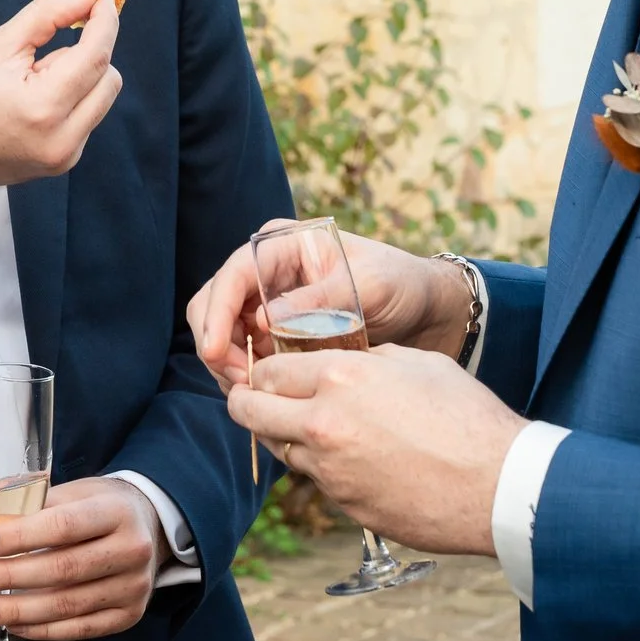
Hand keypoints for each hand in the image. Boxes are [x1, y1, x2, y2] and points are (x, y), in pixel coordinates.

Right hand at [0, 0, 121, 187]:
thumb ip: (49, 14)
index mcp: (42, 107)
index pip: (96, 55)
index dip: (104, 20)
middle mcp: (61, 139)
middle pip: (108, 78)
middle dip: (89, 51)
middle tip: (49, 46)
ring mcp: (65, 156)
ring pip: (102, 98)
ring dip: (81, 77)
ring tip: (35, 80)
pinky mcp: (64, 162)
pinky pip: (88, 117)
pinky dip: (73, 99)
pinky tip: (36, 101)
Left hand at [0, 476, 162, 640]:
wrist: (146, 525)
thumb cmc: (98, 508)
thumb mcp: (62, 496)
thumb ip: (13, 512)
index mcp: (115, 510)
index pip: (64, 526)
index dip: (21, 536)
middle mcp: (132, 549)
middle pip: (64, 569)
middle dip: (12, 576)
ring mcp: (133, 586)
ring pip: (68, 605)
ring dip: (19, 610)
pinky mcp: (129, 614)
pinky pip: (79, 629)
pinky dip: (42, 629)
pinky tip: (15, 623)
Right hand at [188, 224, 472, 390]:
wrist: (424, 309)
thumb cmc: (400, 283)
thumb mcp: (369, 285)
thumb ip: (321, 299)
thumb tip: (267, 321)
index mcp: (283, 245)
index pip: (234, 274)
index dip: (217, 312)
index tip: (216, 352)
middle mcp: (267, 270)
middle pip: (214, 304)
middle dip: (217, 344)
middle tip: (240, 383)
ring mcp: (267, 302)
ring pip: (223, 333)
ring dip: (228, 365)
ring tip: (252, 393)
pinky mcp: (275, 334)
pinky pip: (246, 354)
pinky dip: (246, 375)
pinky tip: (263, 395)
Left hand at [228, 344, 525, 554]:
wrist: (499, 485)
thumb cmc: (467, 416)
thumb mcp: (416, 362)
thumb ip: (367, 358)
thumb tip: (341, 361)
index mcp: (339, 376)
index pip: (266, 370)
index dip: (262, 370)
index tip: (268, 372)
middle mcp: (323, 423)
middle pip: (249, 411)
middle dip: (247, 402)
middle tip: (256, 398)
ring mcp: (331, 471)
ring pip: (279, 449)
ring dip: (285, 436)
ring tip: (312, 426)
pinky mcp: (345, 506)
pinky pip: (317, 481)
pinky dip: (324, 468)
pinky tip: (355, 459)